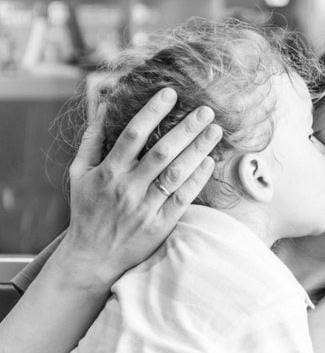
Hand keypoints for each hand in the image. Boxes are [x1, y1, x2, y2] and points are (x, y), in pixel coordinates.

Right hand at [57, 88, 221, 292]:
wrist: (92, 258)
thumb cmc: (87, 211)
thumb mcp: (80, 174)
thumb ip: (91, 140)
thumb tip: (103, 107)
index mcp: (108, 172)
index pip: (133, 135)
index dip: (152, 112)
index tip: (170, 94)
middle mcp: (128, 188)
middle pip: (161, 152)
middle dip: (185, 128)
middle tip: (206, 110)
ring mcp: (145, 207)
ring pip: (175, 173)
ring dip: (197, 150)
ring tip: (215, 130)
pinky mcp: (161, 224)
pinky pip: (182, 198)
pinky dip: (196, 179)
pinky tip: (210, 162)